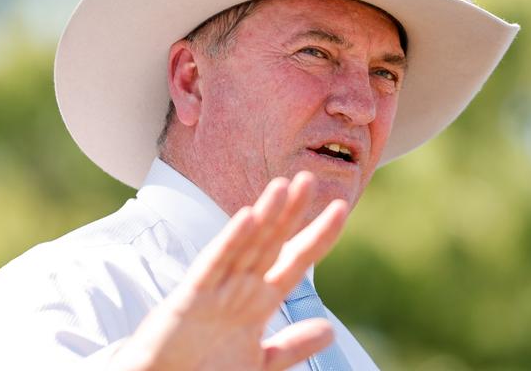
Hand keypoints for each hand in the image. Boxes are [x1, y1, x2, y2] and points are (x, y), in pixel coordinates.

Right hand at [109, 171, 347, 370]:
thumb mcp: (260, 363)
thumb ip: (292, 346)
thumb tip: (329, 329)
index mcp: (260, 301)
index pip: (296, 261)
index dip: (318, 235)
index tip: (340, 209)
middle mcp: (241, 288)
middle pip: (272, 243)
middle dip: (292, 212)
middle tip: (309, 178)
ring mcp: (217, 289)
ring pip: (246, 245)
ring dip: (264, 215)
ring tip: (283, 186)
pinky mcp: (191, 297)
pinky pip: (213, 265)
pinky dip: (229, 242)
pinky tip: (246, 218)